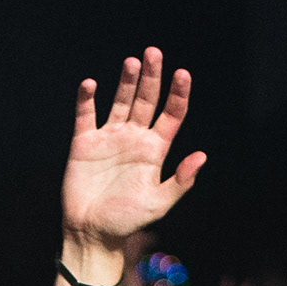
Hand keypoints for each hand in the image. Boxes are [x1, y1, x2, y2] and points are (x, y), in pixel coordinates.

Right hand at [59, 47, 207, 248]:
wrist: (92, 232)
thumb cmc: (127, 220)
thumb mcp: (158, 203)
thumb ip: (180, 181)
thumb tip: (201, 156)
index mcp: (155, 150)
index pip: (171, 115)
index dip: (177, 94)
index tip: (182, 73)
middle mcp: (134, 138)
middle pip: (146, 100)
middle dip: (151, 77)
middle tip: (153, 53)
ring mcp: (109, 138)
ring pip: (120, 101)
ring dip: (126, 81)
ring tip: (132, 62)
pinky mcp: (84, 143)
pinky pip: (85, 115)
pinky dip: (86, 99)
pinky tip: (90, 84)